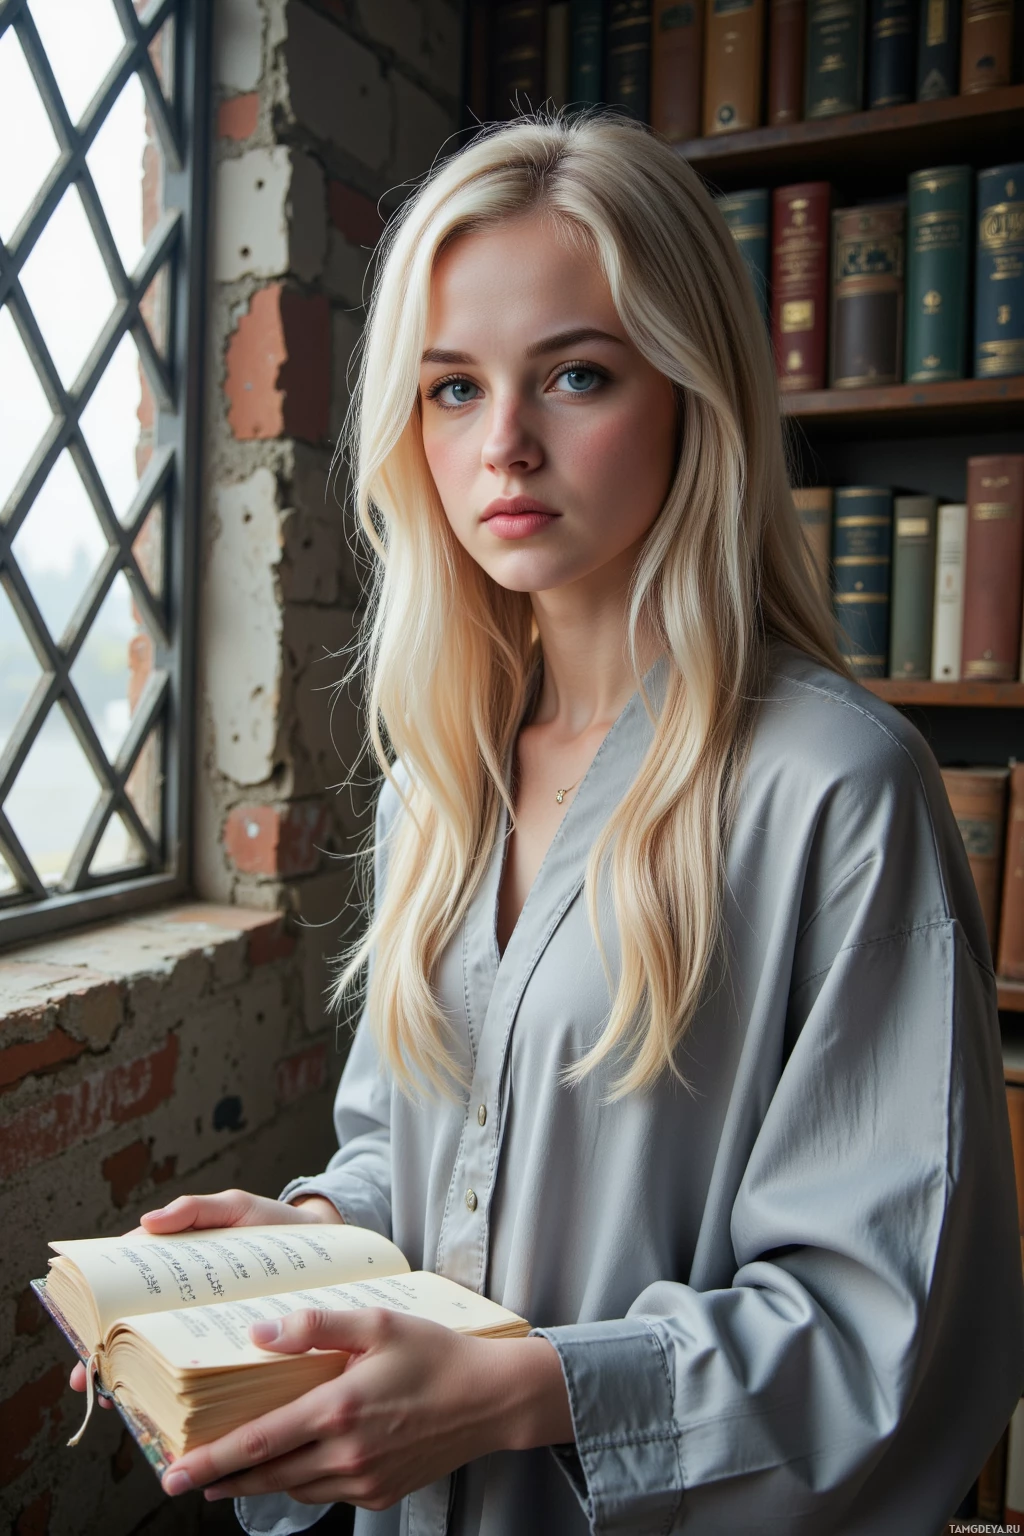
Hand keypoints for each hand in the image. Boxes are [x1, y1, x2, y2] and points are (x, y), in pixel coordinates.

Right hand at [69, 1189, 341, 1396]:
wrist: (330, 1248)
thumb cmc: (276, 1224)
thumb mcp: (238, 1208)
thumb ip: (198, 1209)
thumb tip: (148, 1223)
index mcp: (178, 1267)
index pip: (127, 1289)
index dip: (99, 1313)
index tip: (86, 1336)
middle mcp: (188, 1301)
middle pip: (138, 1330)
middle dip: (111, 1356)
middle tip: (97, 1379)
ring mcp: (211, 1325)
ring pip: (166, 1356)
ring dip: (142, 1379)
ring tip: (126, 1401)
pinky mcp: (238, 1347)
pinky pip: (205, 1370)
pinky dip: (186, 1389)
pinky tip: (176, 1407)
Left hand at [159, 1308, 572, 1509]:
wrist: (492, 1399)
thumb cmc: (436, 1353)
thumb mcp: (377, 1321)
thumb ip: (314, 1327)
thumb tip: (258, 1335)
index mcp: (338, 1410)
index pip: (258, 1443)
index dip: (211, 1460)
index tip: (174, 1472)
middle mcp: (346, 1454)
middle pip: (266, 1476)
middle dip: (221, 1479)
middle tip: (183, 1479)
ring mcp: (364, 1481)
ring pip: (294, 1488)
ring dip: (258, 1483)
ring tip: (230, 1474)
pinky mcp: (381, 1494)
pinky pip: (326, 1493)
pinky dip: (300, 1483)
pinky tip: (292, 1468)